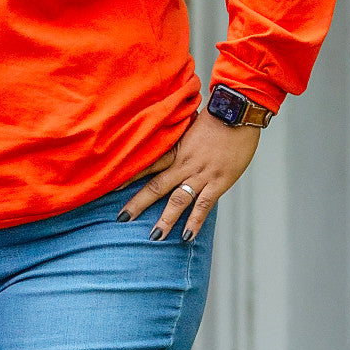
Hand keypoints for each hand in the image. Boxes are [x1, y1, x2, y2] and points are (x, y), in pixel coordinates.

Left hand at [119, 109, 261, 240]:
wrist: (238, 112)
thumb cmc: (215, 117)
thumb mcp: (189, 124)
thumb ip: (177, 137)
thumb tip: (165, 137)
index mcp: (175, 149)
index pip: (146, 165)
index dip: (128, 177)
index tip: (111, 189)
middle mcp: (184, 164)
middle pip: (156, 186)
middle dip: (138, 204)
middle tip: (121, 218)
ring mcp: (201, 174)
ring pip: (177, 200)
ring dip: (165, 220)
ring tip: (154, 237)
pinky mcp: (219, 181)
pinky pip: (204, 205)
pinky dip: (195, 222)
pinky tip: (186, 236)